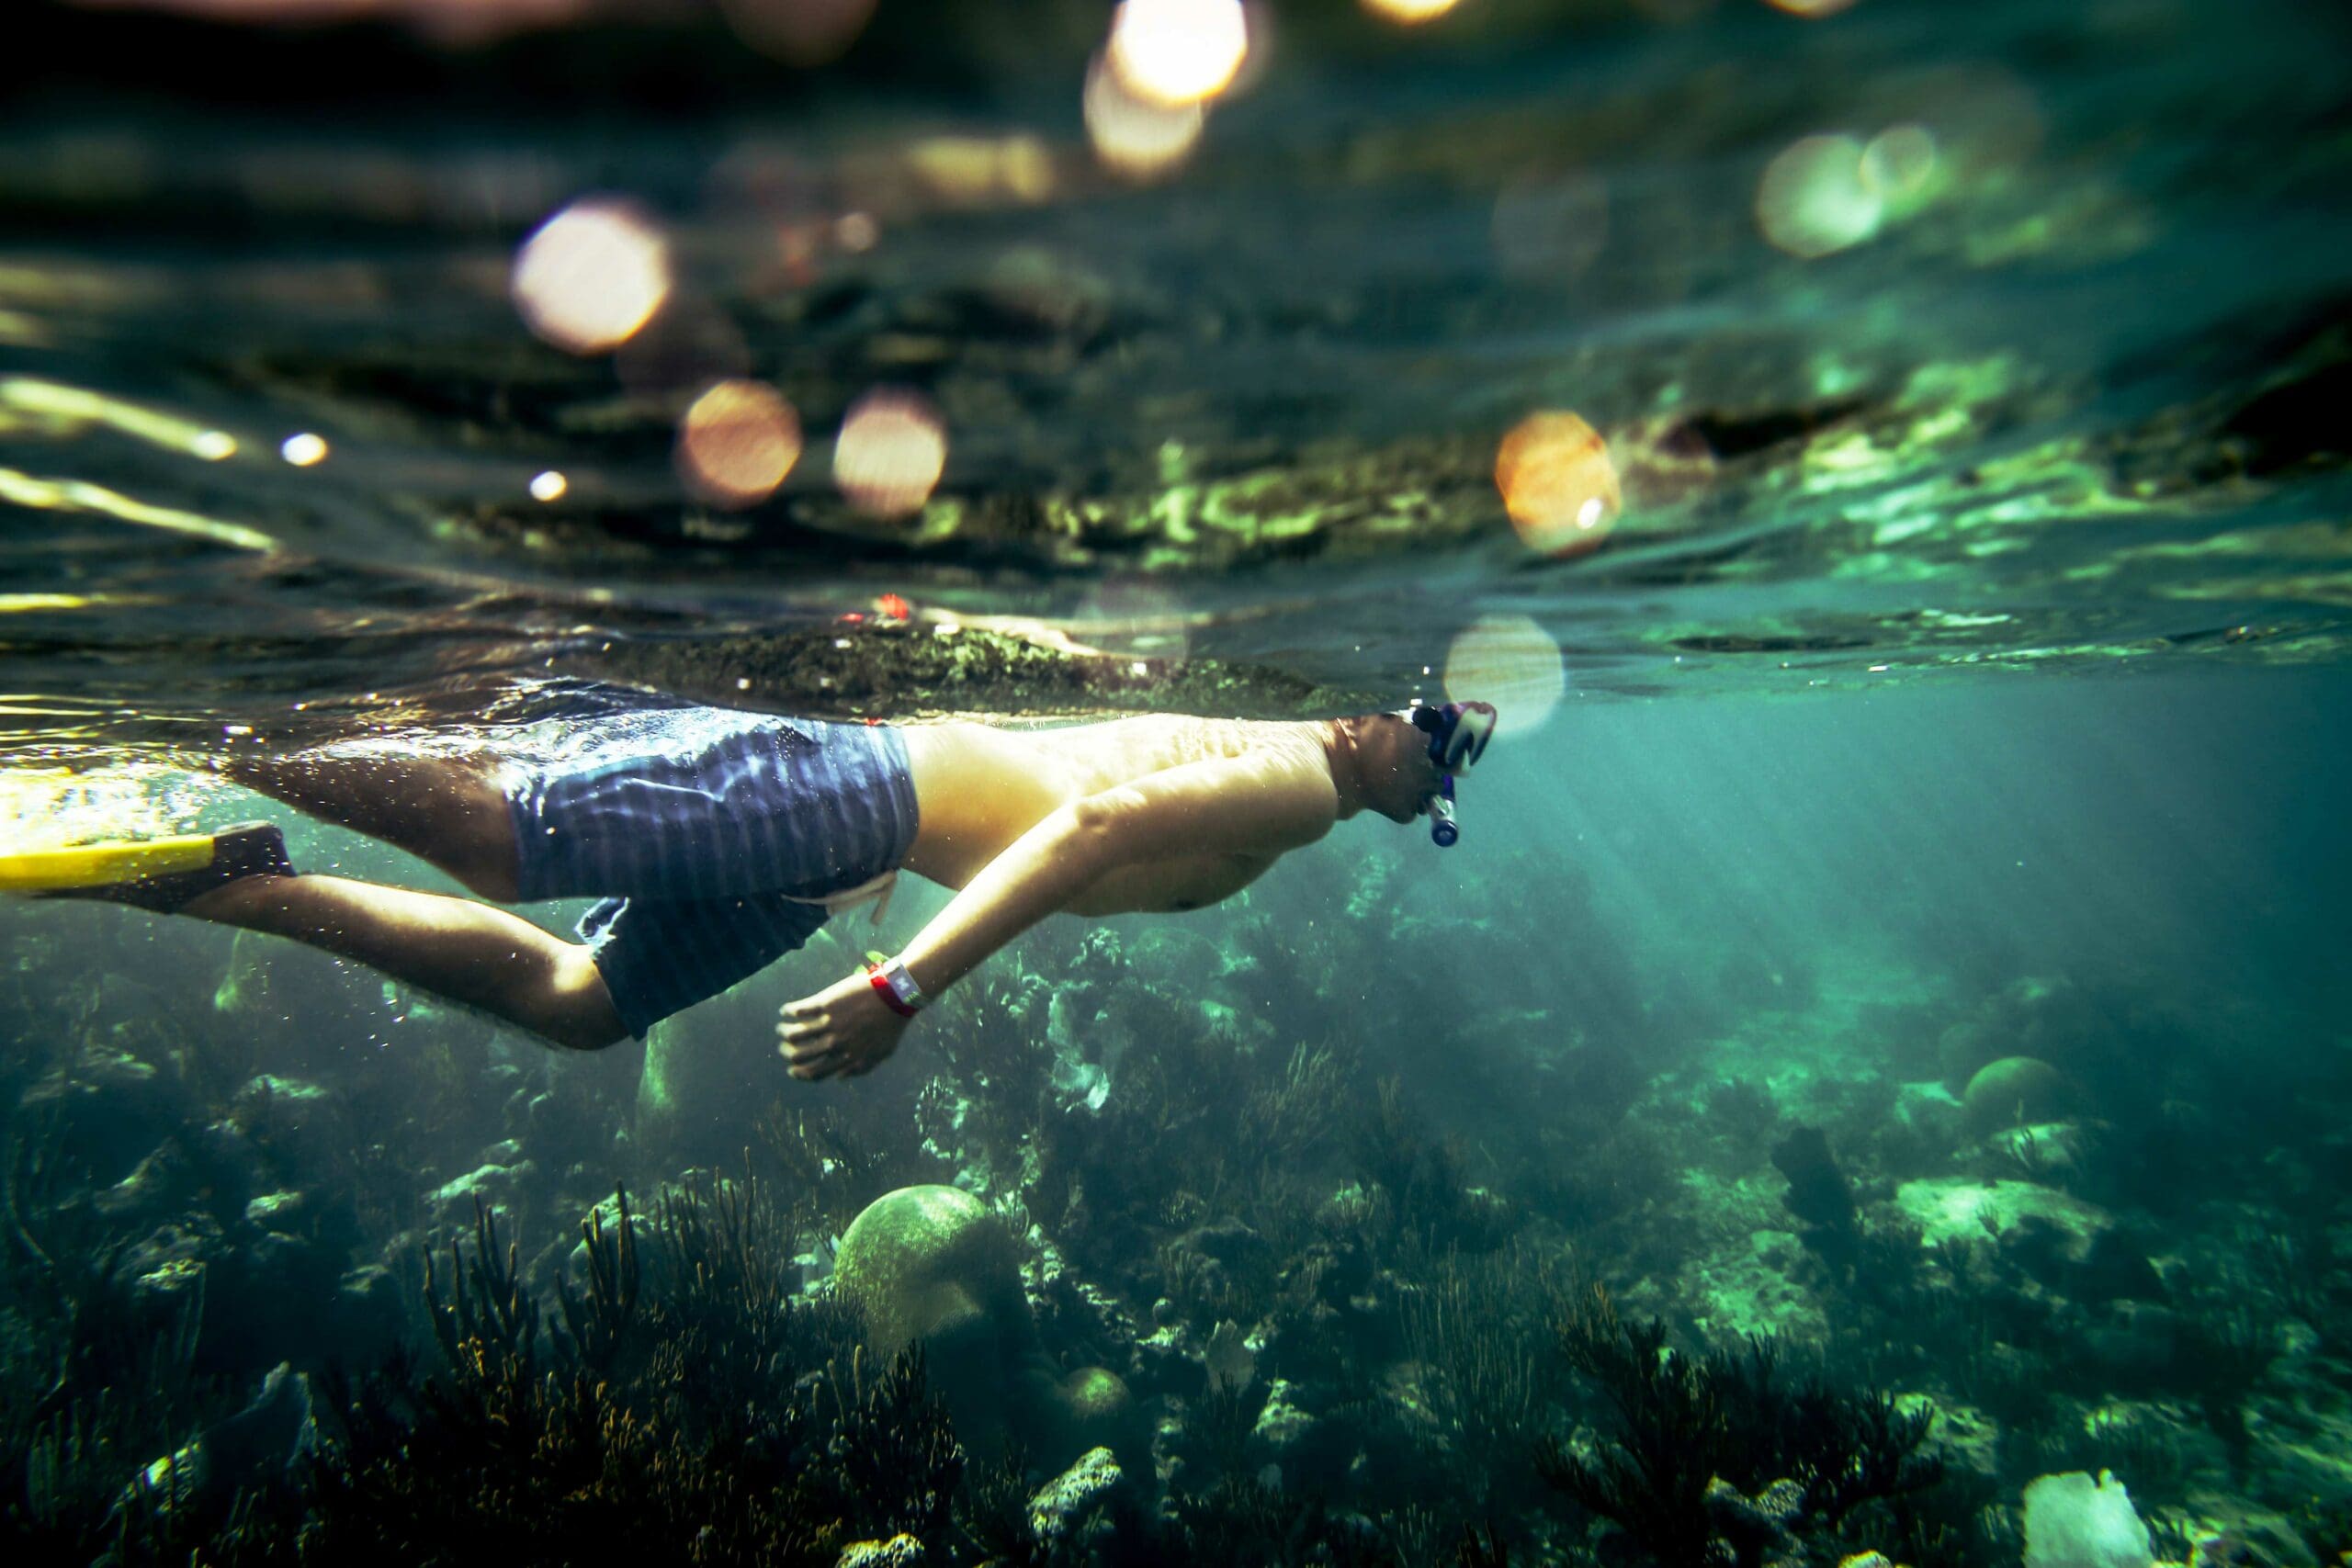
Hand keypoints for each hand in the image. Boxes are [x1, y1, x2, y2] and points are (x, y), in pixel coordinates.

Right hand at [776, 969, 913, 1080]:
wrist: (896, 995)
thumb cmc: (891, 1025)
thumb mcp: (881, 1053)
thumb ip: (860, 1069)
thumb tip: (839, 1079)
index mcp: (847, 1058)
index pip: (815, 1073)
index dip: (799, 1074)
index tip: (792, 1069)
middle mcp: (835, 1043)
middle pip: (800, 1055)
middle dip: (787, 1053)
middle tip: (784, 1047)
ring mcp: (829, 1023)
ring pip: (794, 1034)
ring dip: (783, 1032)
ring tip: (780, 1028)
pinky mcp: (826, 1003)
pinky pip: (799, 1010)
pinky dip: (788, 1012)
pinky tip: (785, 1011)